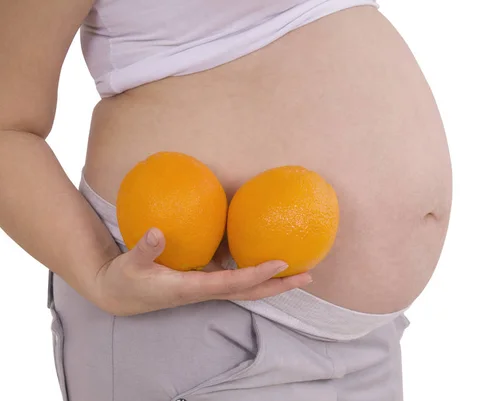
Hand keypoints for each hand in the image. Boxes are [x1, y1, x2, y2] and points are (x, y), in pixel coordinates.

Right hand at [90, 228, 311, 315]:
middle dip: (279, 286)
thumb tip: (157, 231)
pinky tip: (264, 258)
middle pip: (250, 292)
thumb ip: (144, 249)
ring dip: (272, 281)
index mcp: (190, 289)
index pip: (231, 283)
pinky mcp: (203, 283)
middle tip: (308, 276)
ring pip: (246, 288)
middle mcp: (204, 292)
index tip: (280, 263)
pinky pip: (235, 279)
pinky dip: (253, 272)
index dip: (257, 274)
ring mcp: (206, 289)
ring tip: (298, 271)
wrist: (118, 296)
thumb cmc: (124, 280)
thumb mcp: (129, 264)